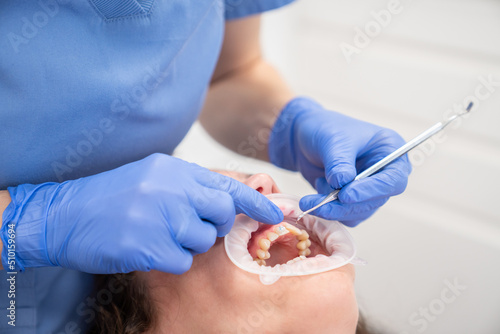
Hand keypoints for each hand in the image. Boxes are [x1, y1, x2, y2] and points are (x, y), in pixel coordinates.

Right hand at [0, 154, 282, 273]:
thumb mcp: (153, 176)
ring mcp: (162, 217)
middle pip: (223, 213)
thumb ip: (190, 185)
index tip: (276, 212)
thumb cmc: (111, 197)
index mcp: (175, 170)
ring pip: (203, 240)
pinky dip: (169, 259)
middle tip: (191, 225)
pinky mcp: (151, 247)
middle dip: (215, 225)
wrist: (64, 215)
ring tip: (156, 232)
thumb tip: (229, 200)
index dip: (256, 201)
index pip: (228, 185)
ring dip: (186, 243)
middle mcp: (173, 190)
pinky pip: (182, 261)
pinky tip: (146, 246)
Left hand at [269, 97, 411, 225]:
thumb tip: (342, 183)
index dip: (371, 191)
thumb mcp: (332, 141)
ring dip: (334, 211)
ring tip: (309, 201)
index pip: (393, 180)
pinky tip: (314, 198)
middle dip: (346, 205)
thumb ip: (339, 163)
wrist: (304, 138)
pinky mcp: (353, 201)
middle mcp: (384, 173)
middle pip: (376, 201)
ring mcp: (369, 189)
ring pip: (359, 212)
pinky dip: (329, 212)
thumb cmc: (324, 129)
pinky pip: (346, 216)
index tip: (346, 195)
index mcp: (391, 152)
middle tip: (320, 205)